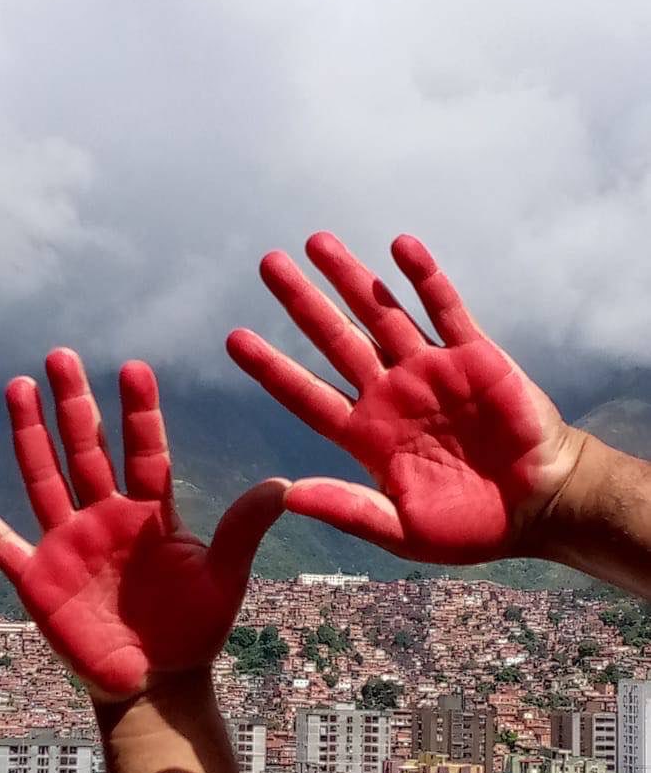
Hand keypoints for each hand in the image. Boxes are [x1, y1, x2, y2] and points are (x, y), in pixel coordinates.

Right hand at [0, 349, 287, 698]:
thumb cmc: (194, 627)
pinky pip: (2, 543)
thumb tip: (284, 485)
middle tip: (61, 354)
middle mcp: (106, 516)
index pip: (143, 450)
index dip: (138, 412)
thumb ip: (244, 528)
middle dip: (74, 404)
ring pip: (45, 478)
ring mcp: (69, 543)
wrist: (159, 679)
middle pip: (86, 450)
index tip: (133, 367)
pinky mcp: (39, 578)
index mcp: (150, 512)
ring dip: (30, 435)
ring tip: (19, 387)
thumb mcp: (225, 576)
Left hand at [228, 232, 583, 564]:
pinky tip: (399, 247)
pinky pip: (445, 309)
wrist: (537, 508)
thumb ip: (348, 509)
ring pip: (382, 313)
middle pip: (335, 339)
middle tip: (267, 264)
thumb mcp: (402, 530)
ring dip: (351, 278)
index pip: (307, 395)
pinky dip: (423, 279)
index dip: (272, 368)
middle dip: (302, 302)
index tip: (234, 339)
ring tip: (317, 242)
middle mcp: (390, 395)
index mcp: (367, 436)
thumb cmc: (468, 527)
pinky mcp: (474, 357)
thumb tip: (289, 497)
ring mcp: (430, 371)